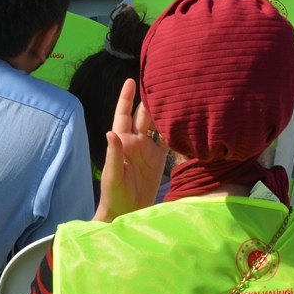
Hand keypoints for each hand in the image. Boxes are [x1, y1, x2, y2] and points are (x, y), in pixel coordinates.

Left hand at [94, 78, 168, 222]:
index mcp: (122, 142)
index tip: (132, 80)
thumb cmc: (114, 194)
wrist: (126, 212)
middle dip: (150, 99)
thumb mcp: (113, 175)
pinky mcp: (160, 159)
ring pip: (156, 125)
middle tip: (161, 81)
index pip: (123, 115)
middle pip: (143, 116)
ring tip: (174, 95)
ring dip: (163, 111)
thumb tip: (110, 132)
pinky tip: (183, 119)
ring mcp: (149, 150)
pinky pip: (167, 140)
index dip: (127, 98)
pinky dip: (174, 130)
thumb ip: (114, 154)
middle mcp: (136, 142)